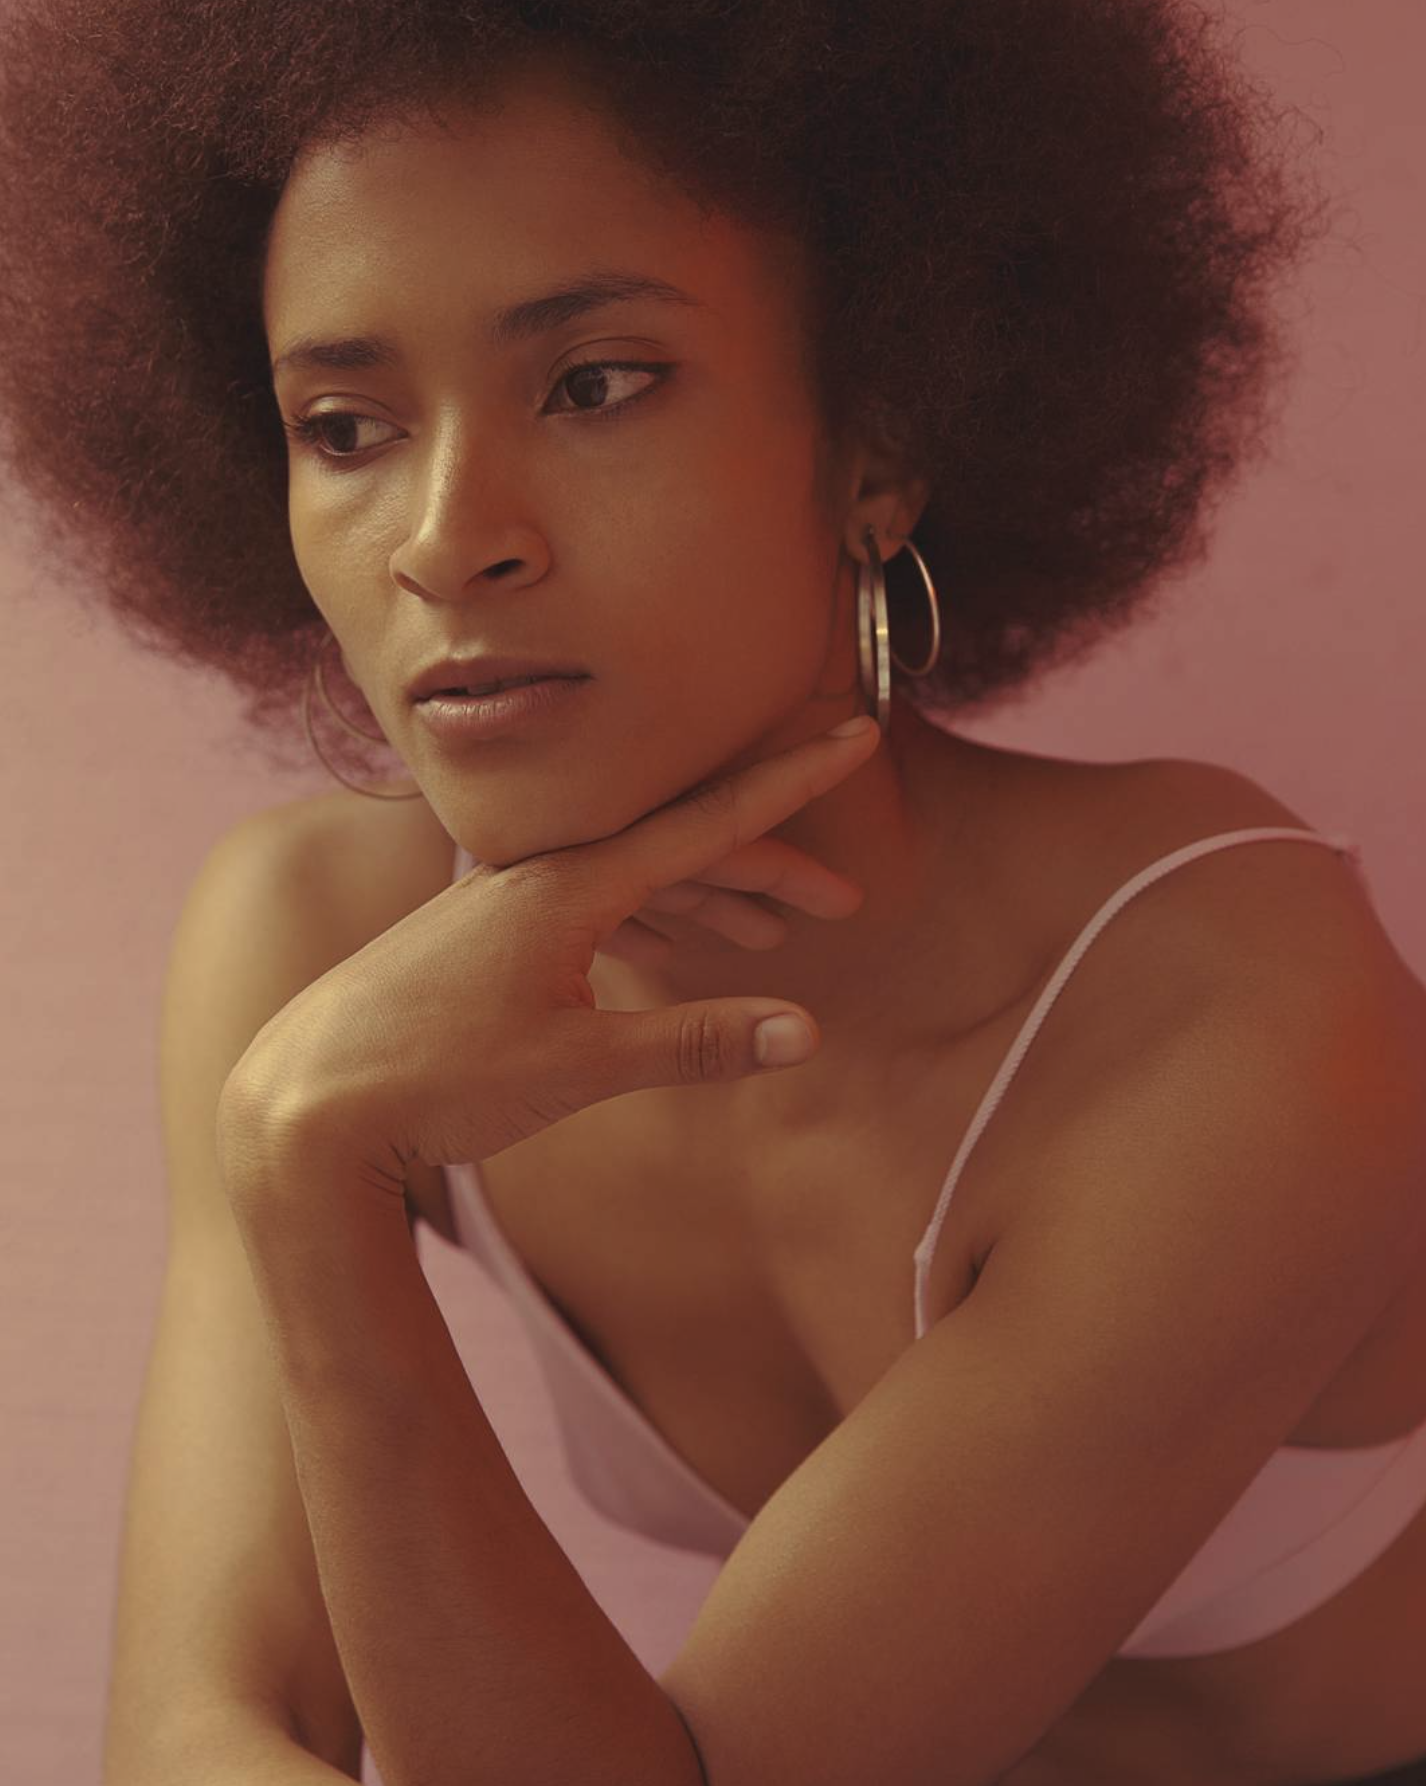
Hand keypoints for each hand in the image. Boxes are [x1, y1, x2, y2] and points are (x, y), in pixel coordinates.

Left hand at [219, 717, 882, 1197]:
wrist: (303, 1101)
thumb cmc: (433, 1077)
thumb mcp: (576, 1066)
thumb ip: (693, 1044)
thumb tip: (806, 1032)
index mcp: (569, 886)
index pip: (709, 818)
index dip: (790, 777)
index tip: (854, 731)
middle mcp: (540, 876)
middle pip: (682, 849)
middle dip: (767, 871)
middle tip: (840, 900)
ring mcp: (507, 903)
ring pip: (634, 880)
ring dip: (708, 901)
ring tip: (772, 937)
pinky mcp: (485, 940)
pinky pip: (591, 907)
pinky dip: (646, 922)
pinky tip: (667, 947)